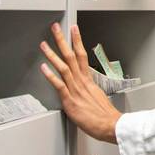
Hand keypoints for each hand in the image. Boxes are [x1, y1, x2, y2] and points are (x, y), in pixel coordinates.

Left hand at [39, 22, 122, 142]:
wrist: (111, 125)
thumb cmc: (105, 116)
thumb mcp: (98, 97)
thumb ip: (89, 90)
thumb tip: (85, 89)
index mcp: (88, 81)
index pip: (82, 56)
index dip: (77, 41)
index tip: (74, 30)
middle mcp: (82, 82)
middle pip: (72, 56)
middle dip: (63, 40)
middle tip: (56, 28)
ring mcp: (76, 90)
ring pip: (64, 67)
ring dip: (53, 55)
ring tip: (44, 45)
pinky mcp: (70, 101)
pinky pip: (59, 85)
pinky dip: (51, 76)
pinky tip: (43, 68)